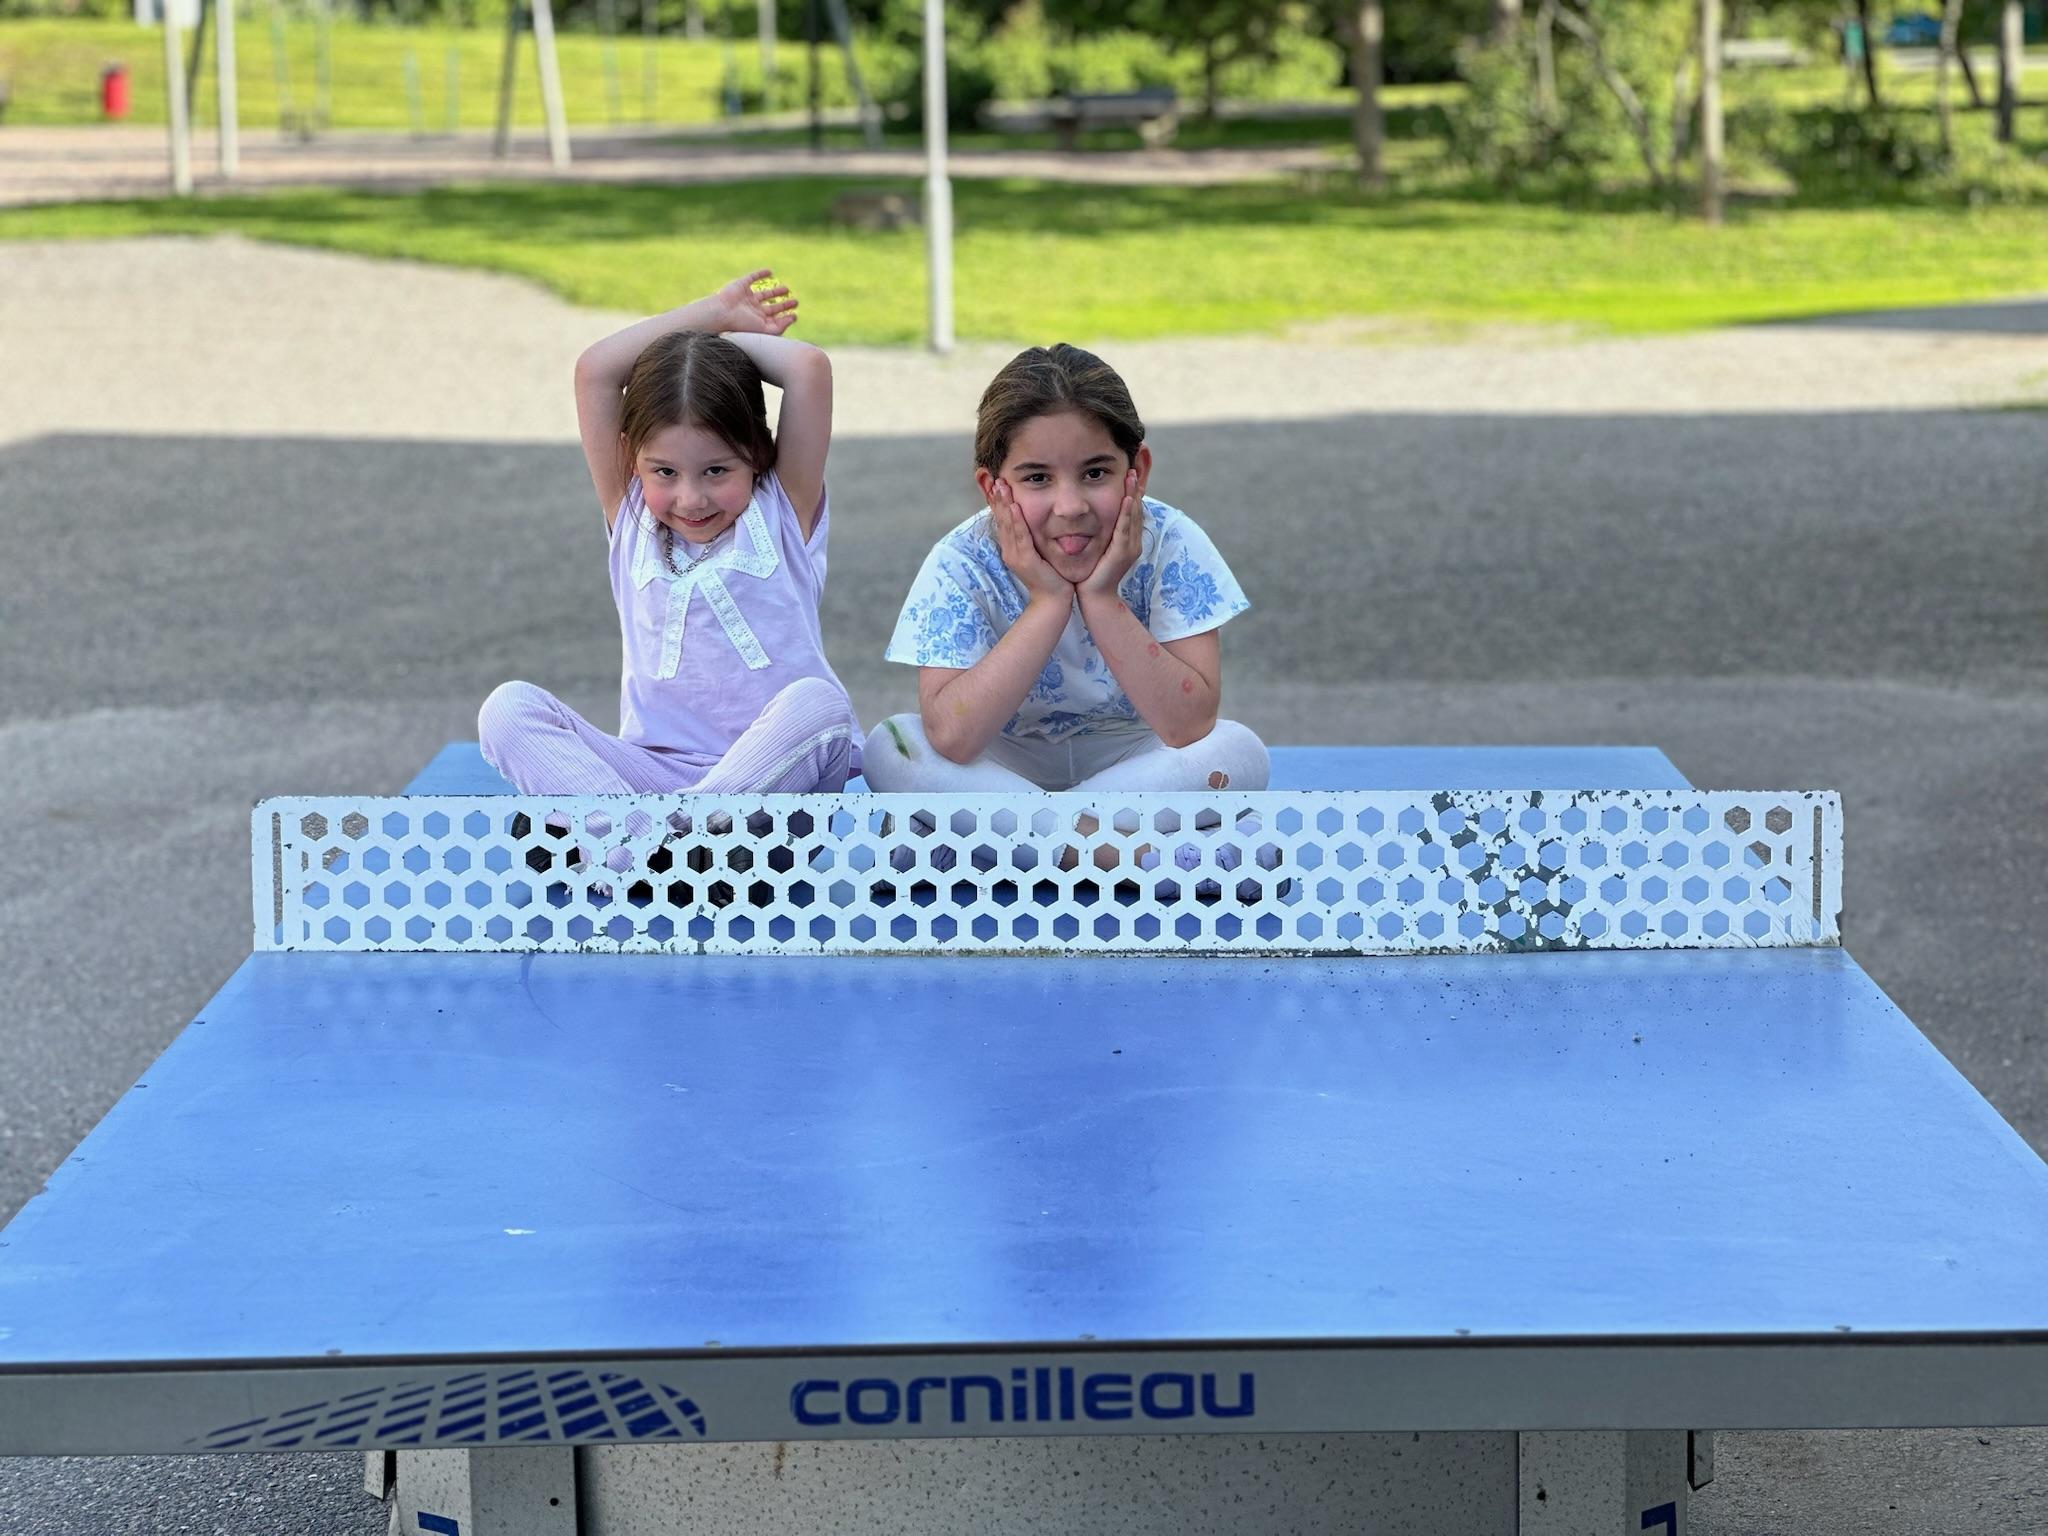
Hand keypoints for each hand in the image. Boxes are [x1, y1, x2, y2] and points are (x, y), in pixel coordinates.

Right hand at [714, 268, 798, 335]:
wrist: (722, 313)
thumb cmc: (742, 324)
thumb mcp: (765, 329)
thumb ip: (780, 326)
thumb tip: (793, 318)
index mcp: (757, 321)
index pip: (774, 319)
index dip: (785, 317)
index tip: (794, 315)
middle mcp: (752, 310)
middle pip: (771, 307)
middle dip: (783, 305)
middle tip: (795, 302)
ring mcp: (746, 297)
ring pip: (764, 293)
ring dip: (775, 291)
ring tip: (787, 289)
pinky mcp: (741, 285)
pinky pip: (752, 277)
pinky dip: (760, 274)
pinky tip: (769, 272)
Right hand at [989, 480, 1072, 606]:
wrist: (1053, 601)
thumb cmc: (1050, 577)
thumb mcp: (1038, 554)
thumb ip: (1033, 539)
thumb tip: (1033, 523)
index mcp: (1011, 549)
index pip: (1003, 521)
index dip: (999, 503)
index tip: (998, 484)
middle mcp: (1010, 551)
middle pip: (1001, 520)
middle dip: (998, 499)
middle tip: (995, 478)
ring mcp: (1016, 556)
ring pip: (1008, 525)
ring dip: (1005, 504)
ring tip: (1001, 486)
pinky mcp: (1026, 560)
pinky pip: (1021, 537)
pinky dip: (1018, 521)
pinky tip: (1015, 507)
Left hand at [1077, 471, 1142, 601]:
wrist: (1093, 597)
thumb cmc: (1091, 572)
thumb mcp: (1097, 545)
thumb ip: (1098, 529)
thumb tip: (1088, 512)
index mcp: (1127, 536)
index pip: (1132, 506)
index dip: (1133, 487)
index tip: (1131, 468)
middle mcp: (1133, 539)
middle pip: (1137, 506)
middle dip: (1137, 484)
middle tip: (1137, 463)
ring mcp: (1130, 546)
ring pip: (1134, 515)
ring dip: (1134, 493)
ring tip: (1132, 475)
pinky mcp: (1123, 552)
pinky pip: (1126, 529)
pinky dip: (1127, 513)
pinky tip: (1127, 499)